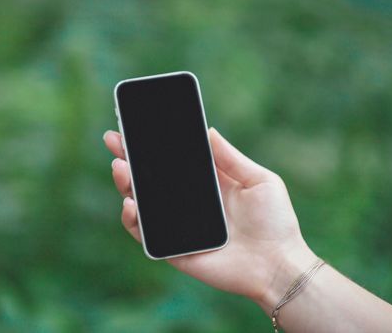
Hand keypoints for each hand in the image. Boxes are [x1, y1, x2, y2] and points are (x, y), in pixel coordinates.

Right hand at [103, 128, 316, 309]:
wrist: (278, 264)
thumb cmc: (275, 221)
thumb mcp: (259, 180)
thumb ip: (231, 158)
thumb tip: (208, 130)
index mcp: (207, 184)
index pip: (172, 160)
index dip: (153, 145)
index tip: (135, 126)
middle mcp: (189, 203)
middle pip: (151, 178)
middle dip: (129, 158)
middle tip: (113, 140)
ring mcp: (179, 226)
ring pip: (143, 203)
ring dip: (126, 185)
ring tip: (120, 167)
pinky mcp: (174, 249)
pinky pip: (145, 235)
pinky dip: (132, 220)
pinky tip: (131, 204)